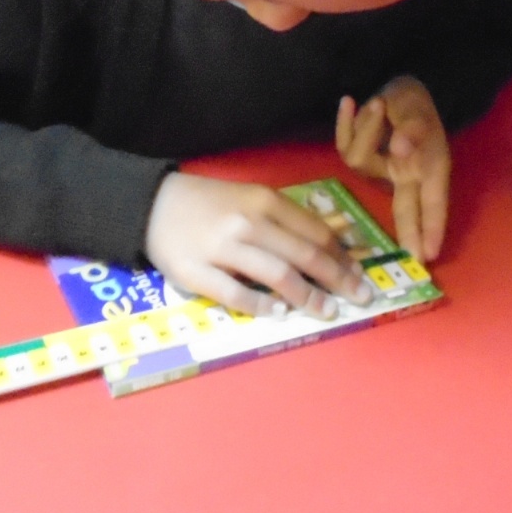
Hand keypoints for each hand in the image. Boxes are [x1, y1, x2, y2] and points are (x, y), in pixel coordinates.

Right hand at [144, 172, 373, 318]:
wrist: (151, 205)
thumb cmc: (209, 204)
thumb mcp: (250, 198)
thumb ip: (285, 220)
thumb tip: (332, 248)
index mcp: (263, 201)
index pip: (314, 231)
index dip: (342, 256)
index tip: (359, 274)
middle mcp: (247, 223)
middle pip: (304, 255)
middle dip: (338, 279)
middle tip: (360, 297)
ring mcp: (221, 249)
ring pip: (276, 275)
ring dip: (308, 296)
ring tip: (327, 311)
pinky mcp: (196, 273)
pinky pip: (235, 295)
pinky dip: (261, 306)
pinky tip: (279, 314)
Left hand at [335, 76, 449, 260]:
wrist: (398, 88)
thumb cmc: (414, 103)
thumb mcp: (418, 108)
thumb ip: (413, 129)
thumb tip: (400, 150)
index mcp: (429, 167)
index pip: (432, 202)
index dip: (432, 227)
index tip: (430, 253)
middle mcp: (405, 174)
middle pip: (405, 209)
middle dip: (410, 233)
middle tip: (414, 257)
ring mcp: (380, 168)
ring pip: (360, 161)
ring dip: (366, 128)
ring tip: (379, 103)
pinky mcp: (359, 156)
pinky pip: (344, 146)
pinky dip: (345, 122)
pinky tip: (349, 102)